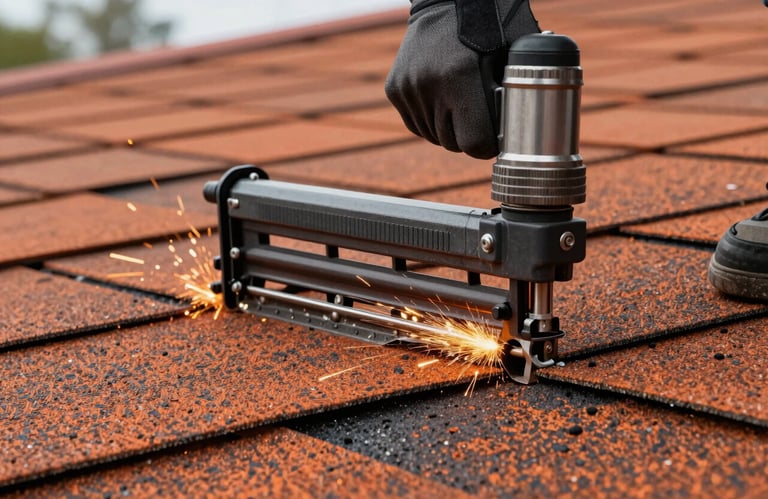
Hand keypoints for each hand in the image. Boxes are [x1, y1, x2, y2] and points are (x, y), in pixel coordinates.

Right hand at [385, 0, 539, 158]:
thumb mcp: (514, 55)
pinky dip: (431, 121)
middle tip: (481, 119)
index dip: (488, 145)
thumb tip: (527, 131)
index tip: (495, 137)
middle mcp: (429, 84)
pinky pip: (416, 124)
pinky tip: (444, 102)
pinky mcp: (395, 88)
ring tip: (462, 107)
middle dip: (469, 137)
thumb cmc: (492, 25)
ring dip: (449, 129)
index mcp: (460, 77)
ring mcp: (408, 87)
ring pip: (433, 137)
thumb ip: (517, 94)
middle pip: (452, 144)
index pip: (473, 143)